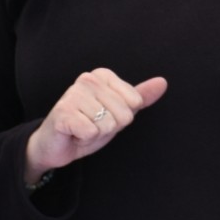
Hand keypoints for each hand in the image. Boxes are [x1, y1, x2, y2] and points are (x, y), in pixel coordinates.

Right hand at [24, 68, 167, 184]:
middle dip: (110, 127)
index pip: (135, 102)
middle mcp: (88, 79)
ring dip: (96, 134)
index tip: (104, 115)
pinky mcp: (63, 112)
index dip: (122, 116)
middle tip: (92, 124)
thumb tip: (162, 82)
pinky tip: (74, 134)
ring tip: (82, 128)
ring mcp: (73, 94)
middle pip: (124, 114)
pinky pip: (92, 132)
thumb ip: (141, 97)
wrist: (57, 144)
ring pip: (108, 124)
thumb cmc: (88, 125)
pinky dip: (85, 139)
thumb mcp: (119, 111)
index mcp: (103, 75)